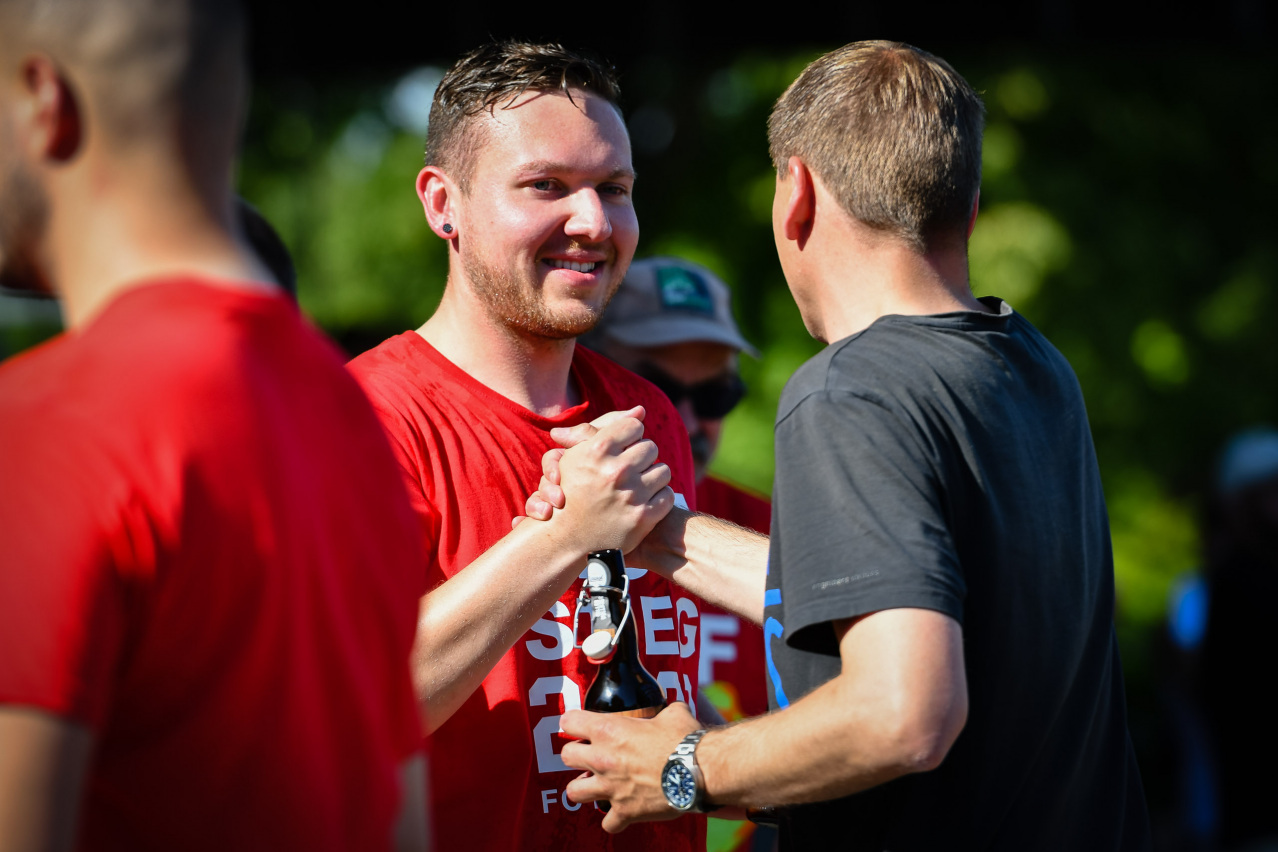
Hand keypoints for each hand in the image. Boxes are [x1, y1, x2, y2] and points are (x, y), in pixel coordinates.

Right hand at [514, 408, 661, 528]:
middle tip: (630, 469)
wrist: (567, 538)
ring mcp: (631, 495)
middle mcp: (616, 471)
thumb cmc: (571, 490)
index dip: (630, 436)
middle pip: (650, 447)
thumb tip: (640, 410)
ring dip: (651, 477)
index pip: (634, 426)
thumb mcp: (576, 454)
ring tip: (637, 485)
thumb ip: (605, 427)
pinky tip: (643, 501)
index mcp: (597, 450)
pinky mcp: (644, 517)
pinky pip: (667, 495)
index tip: (623, 447)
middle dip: (641, 457)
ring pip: (663, 470)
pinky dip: (658, 498)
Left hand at [560, 703, 702, 833]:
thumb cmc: (685, 739)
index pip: (569, 721)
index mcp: (608, 730)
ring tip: (596, 785)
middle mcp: (602, 758)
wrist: (700, 770)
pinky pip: (608, 823)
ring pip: (574, 792)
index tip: (579, 726)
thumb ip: (662, 710)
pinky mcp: (625, 811)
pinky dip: (614, 819)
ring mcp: (610, 787)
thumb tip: (670, 709)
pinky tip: (621, 812)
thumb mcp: (672, 713)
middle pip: (566, 756)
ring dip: (584, 788)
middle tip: (590, 755)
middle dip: (576, 754)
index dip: (573, 722)